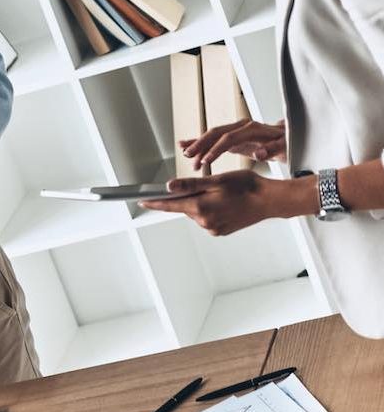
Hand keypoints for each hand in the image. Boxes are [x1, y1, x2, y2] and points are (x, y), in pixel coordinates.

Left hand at [140, 170, 283, 235]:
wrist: (270, 200)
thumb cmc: (246, 186)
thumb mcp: (216, 180)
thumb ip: (189, 185)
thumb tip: (168, 187)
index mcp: (200, 208)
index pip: (169, 205)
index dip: (154, 202)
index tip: (141, 201)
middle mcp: (204, 222)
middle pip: (184, 208)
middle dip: (187, 197)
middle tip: (206, 186)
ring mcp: (212, 228)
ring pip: (196, 213)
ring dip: (201, 203)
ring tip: (221, 194)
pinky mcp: (220, 231)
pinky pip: (208, 219)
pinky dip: (210, 210)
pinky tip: (224, 203)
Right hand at [181, 119, 286, 169]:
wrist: (290, 138)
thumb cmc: (288, 144)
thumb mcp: (285, 148)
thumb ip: (272, 150)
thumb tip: (259, 153)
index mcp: (253, 129)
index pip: (229, 138)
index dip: (215, 149)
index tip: (205, 161)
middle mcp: (242, 126)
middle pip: (216, 133)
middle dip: (200, 144)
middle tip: (188, 156)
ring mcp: (236, 131)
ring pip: (212, 136)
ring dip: (198, 145)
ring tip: (186, 155)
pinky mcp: (233, 137)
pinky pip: (214, 139)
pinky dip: (200, 142)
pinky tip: (187, 145)